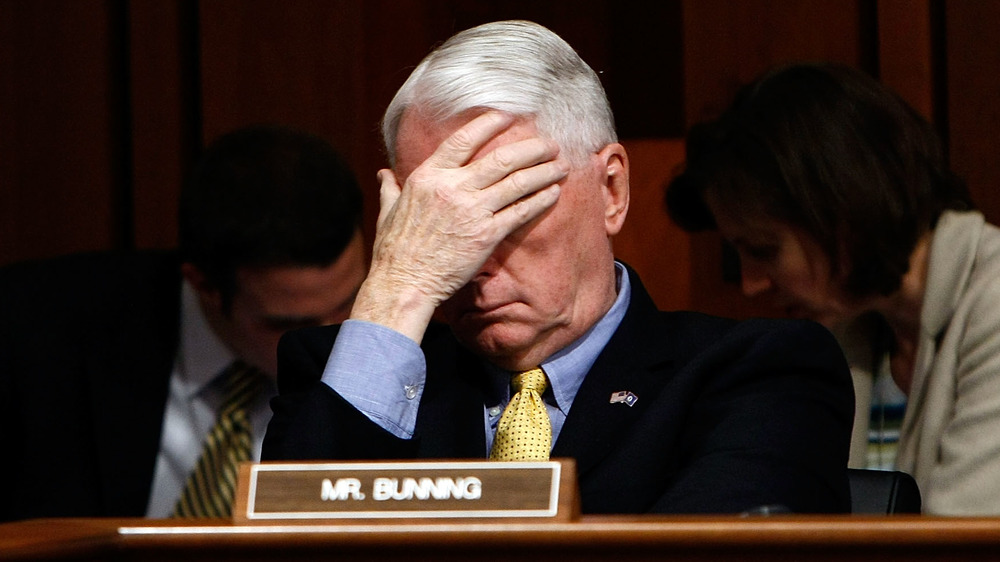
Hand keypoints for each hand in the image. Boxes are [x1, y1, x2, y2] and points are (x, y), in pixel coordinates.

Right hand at [352, 111, 568, 341]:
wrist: (404, 283)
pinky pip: (521, 211)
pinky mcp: (487, 235)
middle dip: (531, 148)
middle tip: (550, 144)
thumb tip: (385, 173)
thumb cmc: (394, 250)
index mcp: (428, 177)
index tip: (508, 116)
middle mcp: (452, 188)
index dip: (488, 124)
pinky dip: (540, 200)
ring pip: (517, 182)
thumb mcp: (387, 212)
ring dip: (543, 171)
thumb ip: (391, 189)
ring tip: (561, 165)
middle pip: (501, 158)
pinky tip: (554, 192)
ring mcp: (472, 211)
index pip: (463, 140)